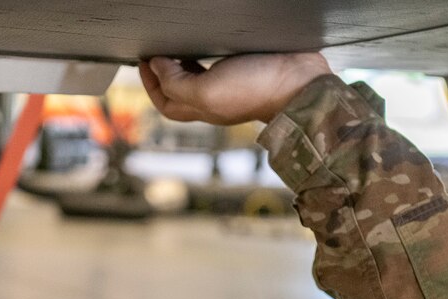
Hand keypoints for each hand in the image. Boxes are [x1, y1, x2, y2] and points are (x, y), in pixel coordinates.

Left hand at [139, 53, 332, 124]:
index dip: (151, 84)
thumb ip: (176, 82)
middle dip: (162, 74)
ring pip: (199, 76)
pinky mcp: (249, 68)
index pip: (166, 102)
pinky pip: (220, 63)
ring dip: (183, 63)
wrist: (303, 83)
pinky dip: (207, 53)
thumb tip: (156, 66)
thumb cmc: (257, 91)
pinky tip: (206, 40)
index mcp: (203, 109)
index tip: (144, 61)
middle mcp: (216, 99)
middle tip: (155, 52)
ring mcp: (234, 84)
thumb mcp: (206, 92)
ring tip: (175, 46)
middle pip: (179, 92)